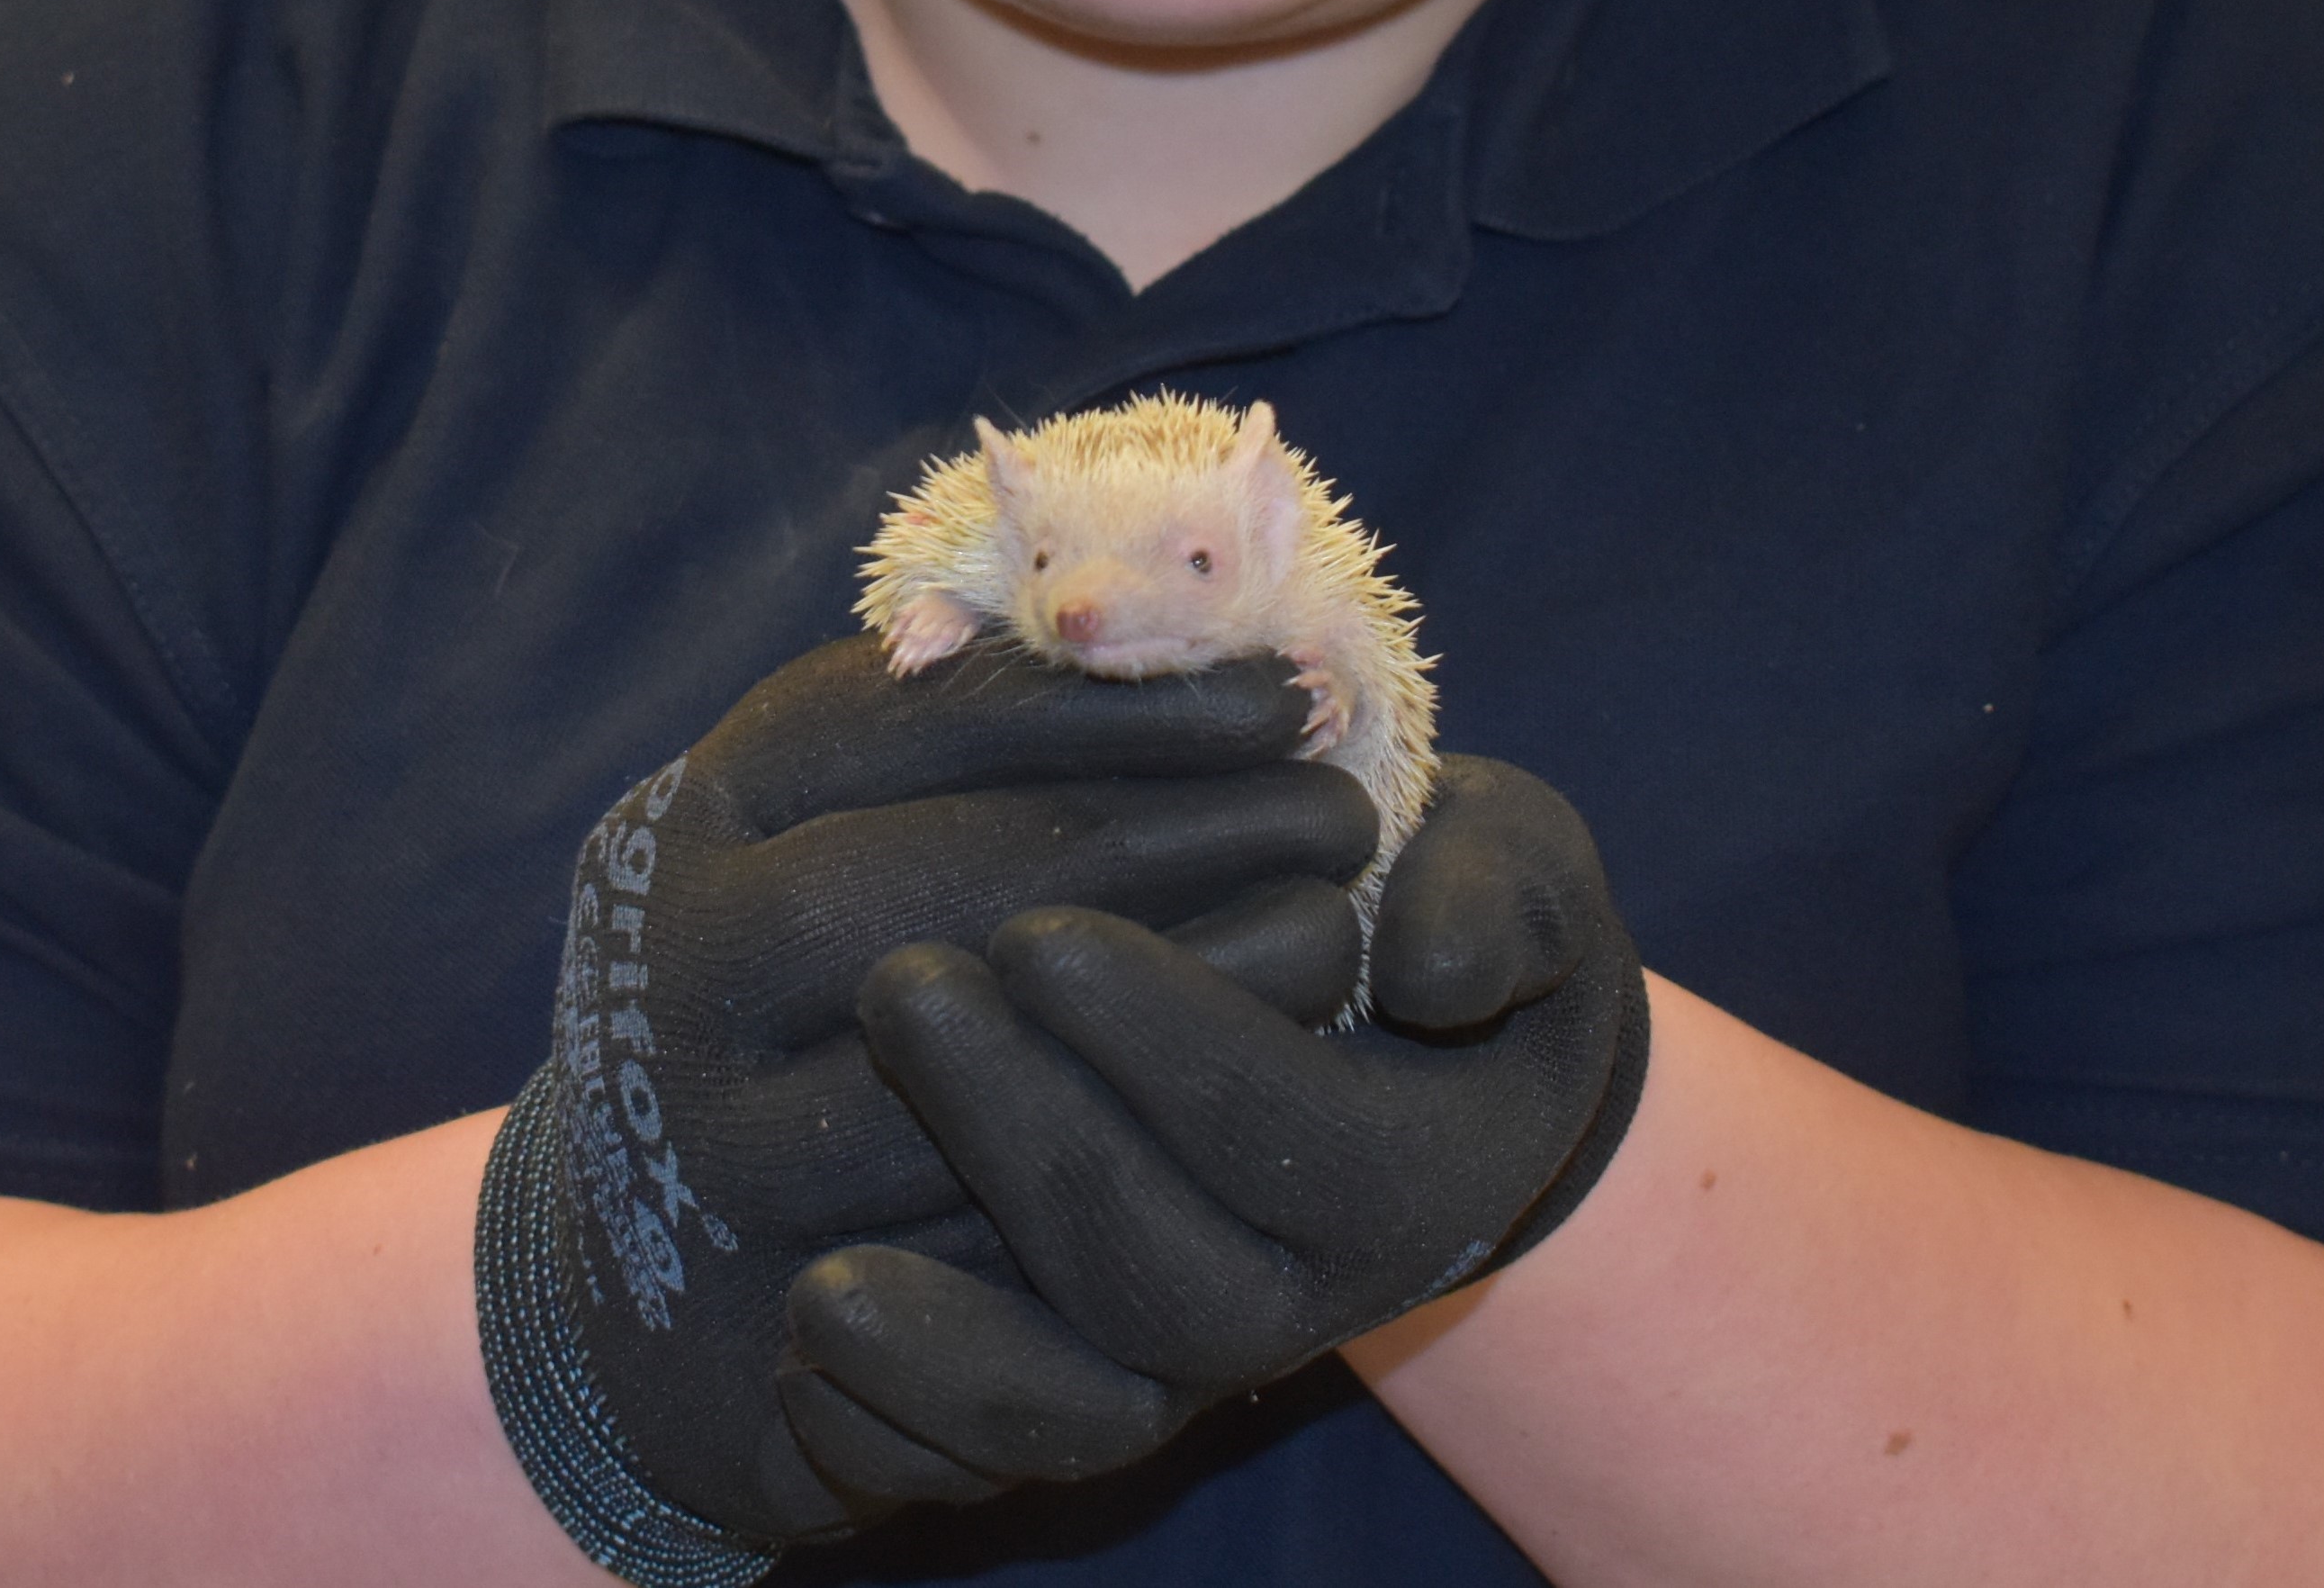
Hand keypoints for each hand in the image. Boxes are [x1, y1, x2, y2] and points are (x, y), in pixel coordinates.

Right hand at [473, 635, 1375, 1576]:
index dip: (1125, 702)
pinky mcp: (781, 1315)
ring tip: (1331, 933)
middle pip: (957, 886)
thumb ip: (950, 721)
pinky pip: (996, 1235)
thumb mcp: (818, 814)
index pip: (927, 722)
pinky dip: (1143, 1152)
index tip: (1285, 689)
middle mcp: (682, 975)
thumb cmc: (789, 961)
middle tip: (1340, 811)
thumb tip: (1181, 624)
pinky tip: (1258, 1091)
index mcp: (697, 816)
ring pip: (988, 1069)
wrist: (638, 1236)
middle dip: (1180, 836)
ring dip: (1191, 996)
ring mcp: (714, 1156)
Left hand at [783, 753, 1648, 1487]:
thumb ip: (1495, 899)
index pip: (1285, 1135)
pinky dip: (910, 1423)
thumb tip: (1427, 974)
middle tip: (909, 986)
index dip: (1164, 1038)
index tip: (1044, 930)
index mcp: (1415, 1172)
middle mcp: (1313, 1296)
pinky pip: (1008, 1451)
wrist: (1417, 1025)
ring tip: (825, 1245)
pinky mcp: (1108, 1378)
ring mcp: (1203, 1353)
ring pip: (1079, 1385)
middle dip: (1024, 1135)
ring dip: (949, 1317)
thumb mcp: (1514, 873)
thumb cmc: (1444, 905)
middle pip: (1159, 1272)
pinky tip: (809, 1332)